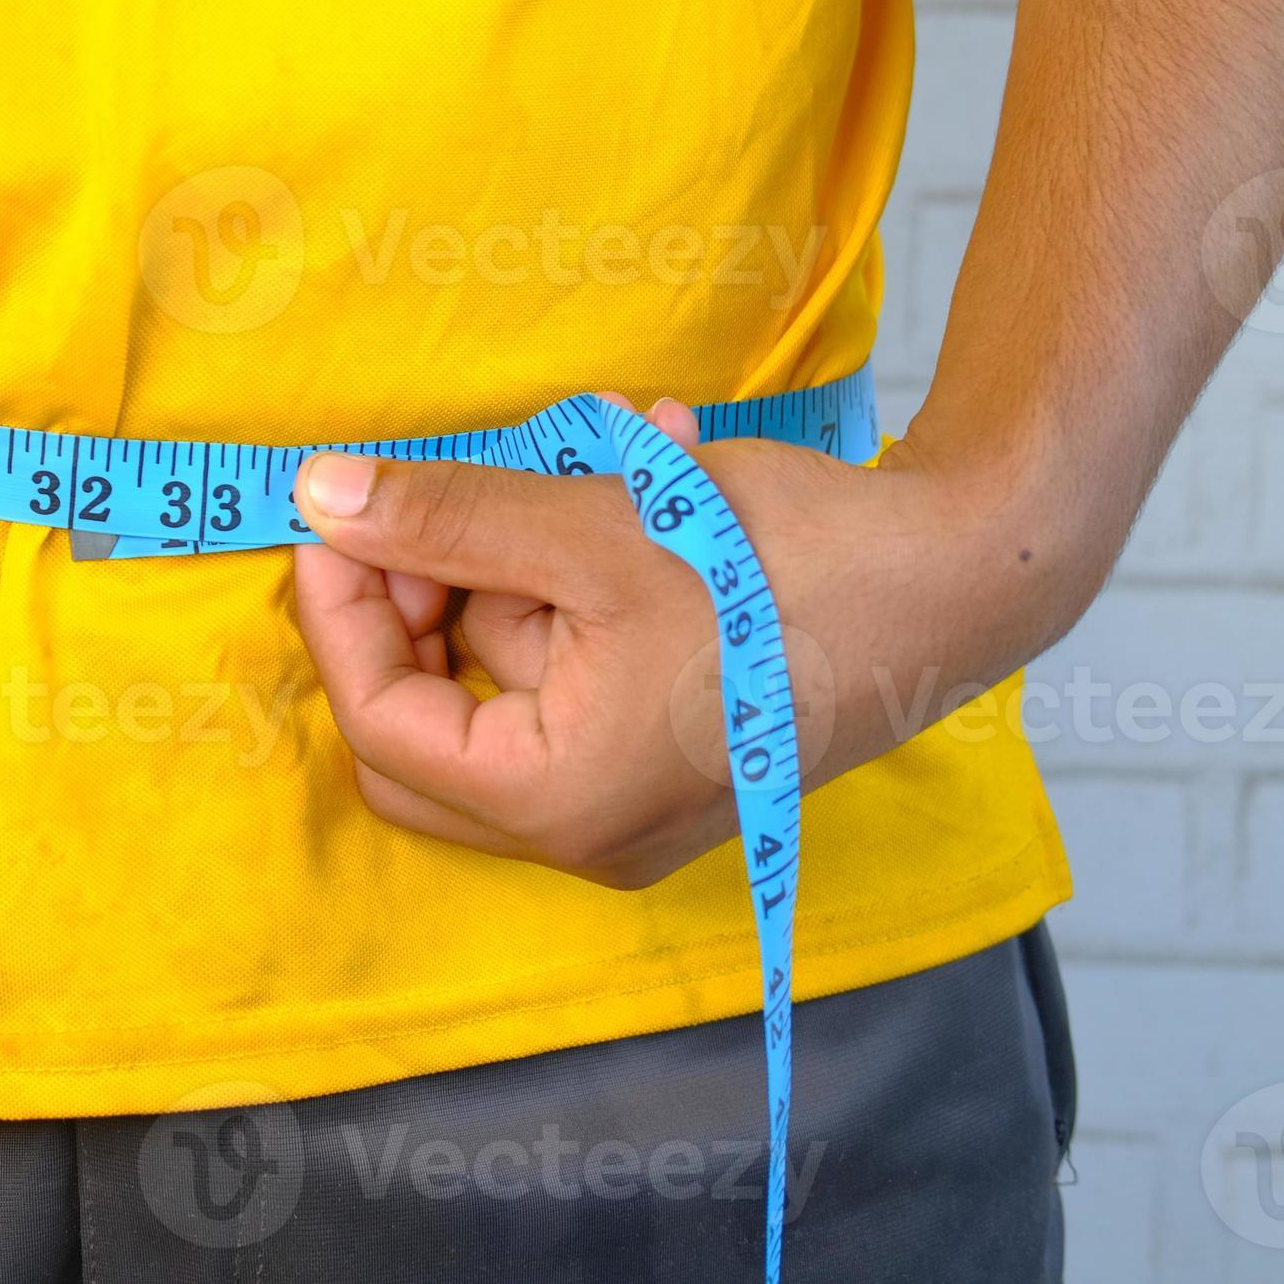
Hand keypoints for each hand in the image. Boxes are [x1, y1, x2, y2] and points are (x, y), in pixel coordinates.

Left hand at [287, 403, 1070, 889]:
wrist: (966, 572)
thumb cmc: (788, 564)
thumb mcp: (590, 525)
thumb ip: (442, 519)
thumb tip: (317, 501)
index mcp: (557, 804)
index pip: (380, 722)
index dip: (340, 608)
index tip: (332, 510)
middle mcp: (588, 830)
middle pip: (424, 726)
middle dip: (422, 601)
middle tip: (437, 506)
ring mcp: (633, 799)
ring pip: (504, 679)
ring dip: (523, 556)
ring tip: (593, 453)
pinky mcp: (671, 750)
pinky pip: (578, 667)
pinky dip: (583, 574)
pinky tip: (645, 471)